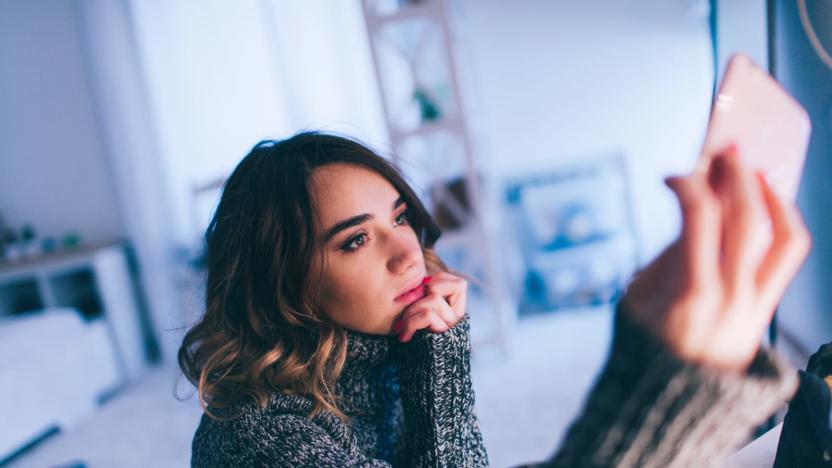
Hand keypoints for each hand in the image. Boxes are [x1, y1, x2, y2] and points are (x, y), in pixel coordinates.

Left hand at [394, 271, 467, 341]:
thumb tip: (419, 280)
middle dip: (418, 298)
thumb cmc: (414, 341)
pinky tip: (404, 336)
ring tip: (402, 327)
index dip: (437, 283)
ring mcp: (452, 327)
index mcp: (456, 309)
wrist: (418, 375)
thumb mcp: (419, 315)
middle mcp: (458, 317)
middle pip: (442, 289)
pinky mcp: (443, 336)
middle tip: (404, 315)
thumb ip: (423, 298)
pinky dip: (411, 323)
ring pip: (433, 300)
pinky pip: (428, 315)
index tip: (421, 296)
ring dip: (411, 312)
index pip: (458, 284)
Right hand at [622, 145, 810, 371]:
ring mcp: (755, 304)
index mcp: (689, 292)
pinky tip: (769, 205)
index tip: (671, 177)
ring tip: (756, 172)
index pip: (698, 216)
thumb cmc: (646, 349)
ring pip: (782, 234)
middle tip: (724, 150)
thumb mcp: (636, 300)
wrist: (673, 401)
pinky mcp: (766, 309)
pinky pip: (788, 257)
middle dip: (735, 173)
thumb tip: (693, 215)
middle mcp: (731, 295)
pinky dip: (783, 222)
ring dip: (771, 194)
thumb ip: (667, 256)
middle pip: (746, 216)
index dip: (687, 183)